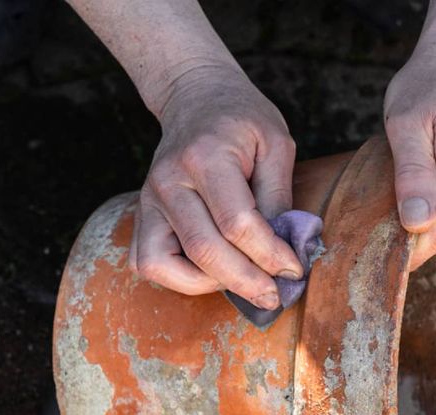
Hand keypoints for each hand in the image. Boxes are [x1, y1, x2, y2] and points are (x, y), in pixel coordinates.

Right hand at [130, 64, 303, 308]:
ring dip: (208, 284)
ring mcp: (148, 200)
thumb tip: (287, 249)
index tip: (295, 270)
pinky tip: (212, 272)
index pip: (238, 224)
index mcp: (206, 157)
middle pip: (204, 251)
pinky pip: (147, 263)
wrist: (196, 97)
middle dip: (246, 282)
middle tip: (275, 296)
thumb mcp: (276, 143)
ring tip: (242, 279)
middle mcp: (168, 181)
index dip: (270, 255)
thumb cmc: (242, 120)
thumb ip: (279, 196)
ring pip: (165, 265)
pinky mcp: (141, 215)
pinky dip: (179, 279)